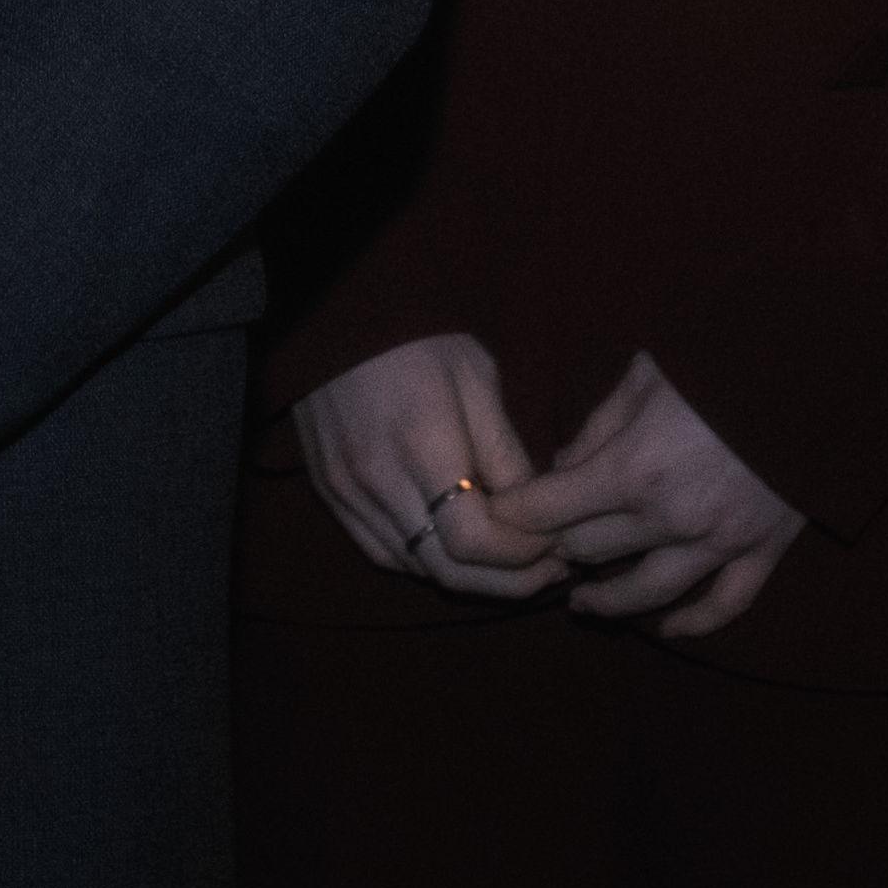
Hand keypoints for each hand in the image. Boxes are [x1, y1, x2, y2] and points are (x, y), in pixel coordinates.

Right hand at [291, 335, 564, 596]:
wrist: (336, 308)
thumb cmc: (419, 334)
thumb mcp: (477, 376)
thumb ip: (504, 451)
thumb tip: (534, 510)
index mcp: (422, 444)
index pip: (475, 540)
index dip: (523, 556)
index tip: (559, 545)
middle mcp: (379, 479)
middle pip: (447, 570)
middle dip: (507, 580)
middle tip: (549, 569)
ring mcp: (346, 490)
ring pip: (415, 568)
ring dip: (467, 576)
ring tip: (511, 564)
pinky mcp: (328, 492)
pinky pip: (381, 551)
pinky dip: (423, 561)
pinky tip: (453, 548)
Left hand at [480, 351, 802, 638]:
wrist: (815, 372)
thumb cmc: (724, 359)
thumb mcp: (649, 373)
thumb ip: (601, 422)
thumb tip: (564, 463)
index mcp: (634, 467)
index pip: (551, 509)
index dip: (517, 515)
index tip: (498, 516)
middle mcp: (670, 517)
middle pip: (589, 550)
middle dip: (558, 547)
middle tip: (544, 546)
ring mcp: (718, 542)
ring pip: (646, 594)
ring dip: (606, 601)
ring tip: (583, 603)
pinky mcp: (762, 551)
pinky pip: (724, 605)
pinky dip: (693, 624)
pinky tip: (667, 628)